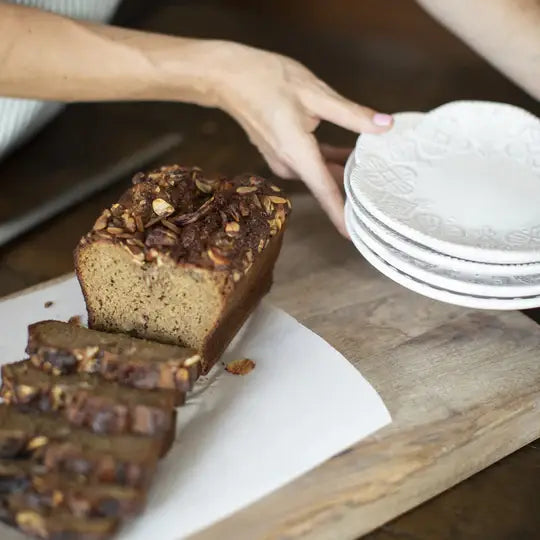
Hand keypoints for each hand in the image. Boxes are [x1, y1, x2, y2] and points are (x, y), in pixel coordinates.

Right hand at [212, 43, 392, 235]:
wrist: (229, 77)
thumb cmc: (269, 80)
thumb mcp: (315, 94)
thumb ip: (351, 114)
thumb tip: (385, 126)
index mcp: (298, 154)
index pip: (326, 192)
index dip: (342, 216)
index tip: (356, 236)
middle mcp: (289, 165)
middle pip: (325, 185)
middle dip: (351, 189)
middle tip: (383, 191)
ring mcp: (282, 161)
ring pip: (318, 174)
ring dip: (341, 172)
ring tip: (372, 168)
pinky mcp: (279, 154)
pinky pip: (309, 165)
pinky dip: (327, 162)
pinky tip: (346, 154)